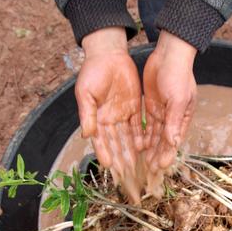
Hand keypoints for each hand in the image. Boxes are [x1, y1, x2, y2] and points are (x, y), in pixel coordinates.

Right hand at [76, 27, 143, 200]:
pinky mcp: (133, 109)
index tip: (110, 167)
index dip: (105, 153)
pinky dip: (141, 138)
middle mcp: (108, 120)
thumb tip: (87, 134)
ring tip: (138, 169)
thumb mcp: (86, 92)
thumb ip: (87, 114)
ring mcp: (121, 115)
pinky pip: (139, 127)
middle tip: (127, 176)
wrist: (108, 54)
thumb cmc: (92, 71)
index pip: (101, 141)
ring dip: (132, 154)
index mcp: (95, 118)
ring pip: (128, 139)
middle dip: (121, 161)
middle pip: (116, 144)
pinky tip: (144, 150)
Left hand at [143, 31, 197, 172]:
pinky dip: (143, 135)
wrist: (169, 54)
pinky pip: (146, 124)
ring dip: (149, 148)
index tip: (160, 168)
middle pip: (164, 141)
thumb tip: (173, 142)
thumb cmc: (178, 74)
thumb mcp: (177, 99)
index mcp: (183, 117)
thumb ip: (175, 122)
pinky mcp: (151, 105)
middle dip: (157, 155)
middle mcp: (173, 117)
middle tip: (149, 170)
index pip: (174, 140)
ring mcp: (162, 112)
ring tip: (142, 163)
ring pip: (154, 135)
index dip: (167, 154)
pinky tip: (137, 146)